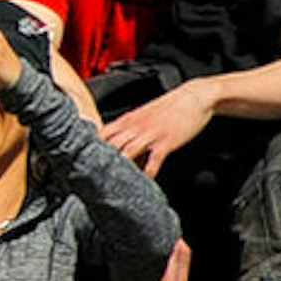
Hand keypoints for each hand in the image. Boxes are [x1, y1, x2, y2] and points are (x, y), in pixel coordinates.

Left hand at [99, 80, 213, 176]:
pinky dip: (148, 172)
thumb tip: (121, 147)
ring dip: (121, 168)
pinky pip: (154, 160)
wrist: (194, 96)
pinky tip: (146, 181)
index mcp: (127, 120)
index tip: (85, 161)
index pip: (101, 134)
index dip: (91, 148)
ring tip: (115, 183)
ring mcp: (150, 134)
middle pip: (110, 145)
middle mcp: (135, 127)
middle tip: (95, 177)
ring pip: (128, 152)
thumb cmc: (169, 107)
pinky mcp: (166, 141)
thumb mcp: (143, 115)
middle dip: (102, 161)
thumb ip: (129, 129)